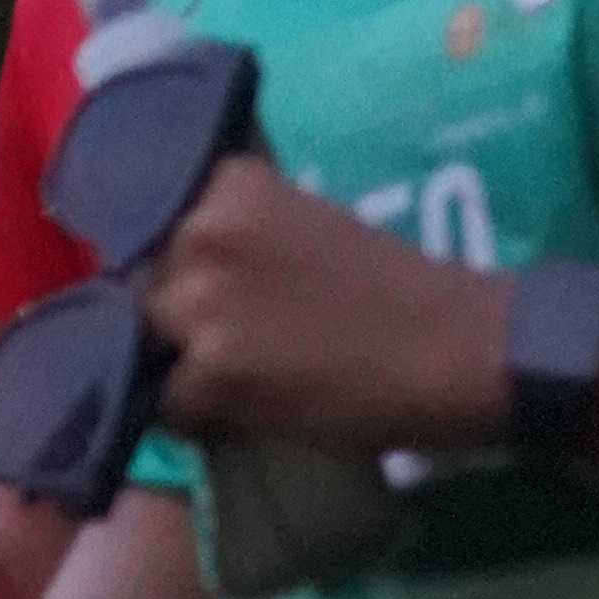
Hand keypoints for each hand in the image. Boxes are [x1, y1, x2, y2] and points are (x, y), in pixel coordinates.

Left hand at [144, 156, 509, 457]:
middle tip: (240, 337)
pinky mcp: (210, 371)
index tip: (209, 284)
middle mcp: (202, 232)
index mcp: (229, 185)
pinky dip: (201, 413)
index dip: (179, 263)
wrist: (454, 348)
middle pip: (144, 285)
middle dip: (177, 313)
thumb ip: (238, 235)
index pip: (156, 225)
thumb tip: (177, 263)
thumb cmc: (392, 286)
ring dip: (184, 364)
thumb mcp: (303, 223)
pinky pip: (170, 402)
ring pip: (150, 343)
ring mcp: (201, 302)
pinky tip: (250, 407)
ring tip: (244, 375)